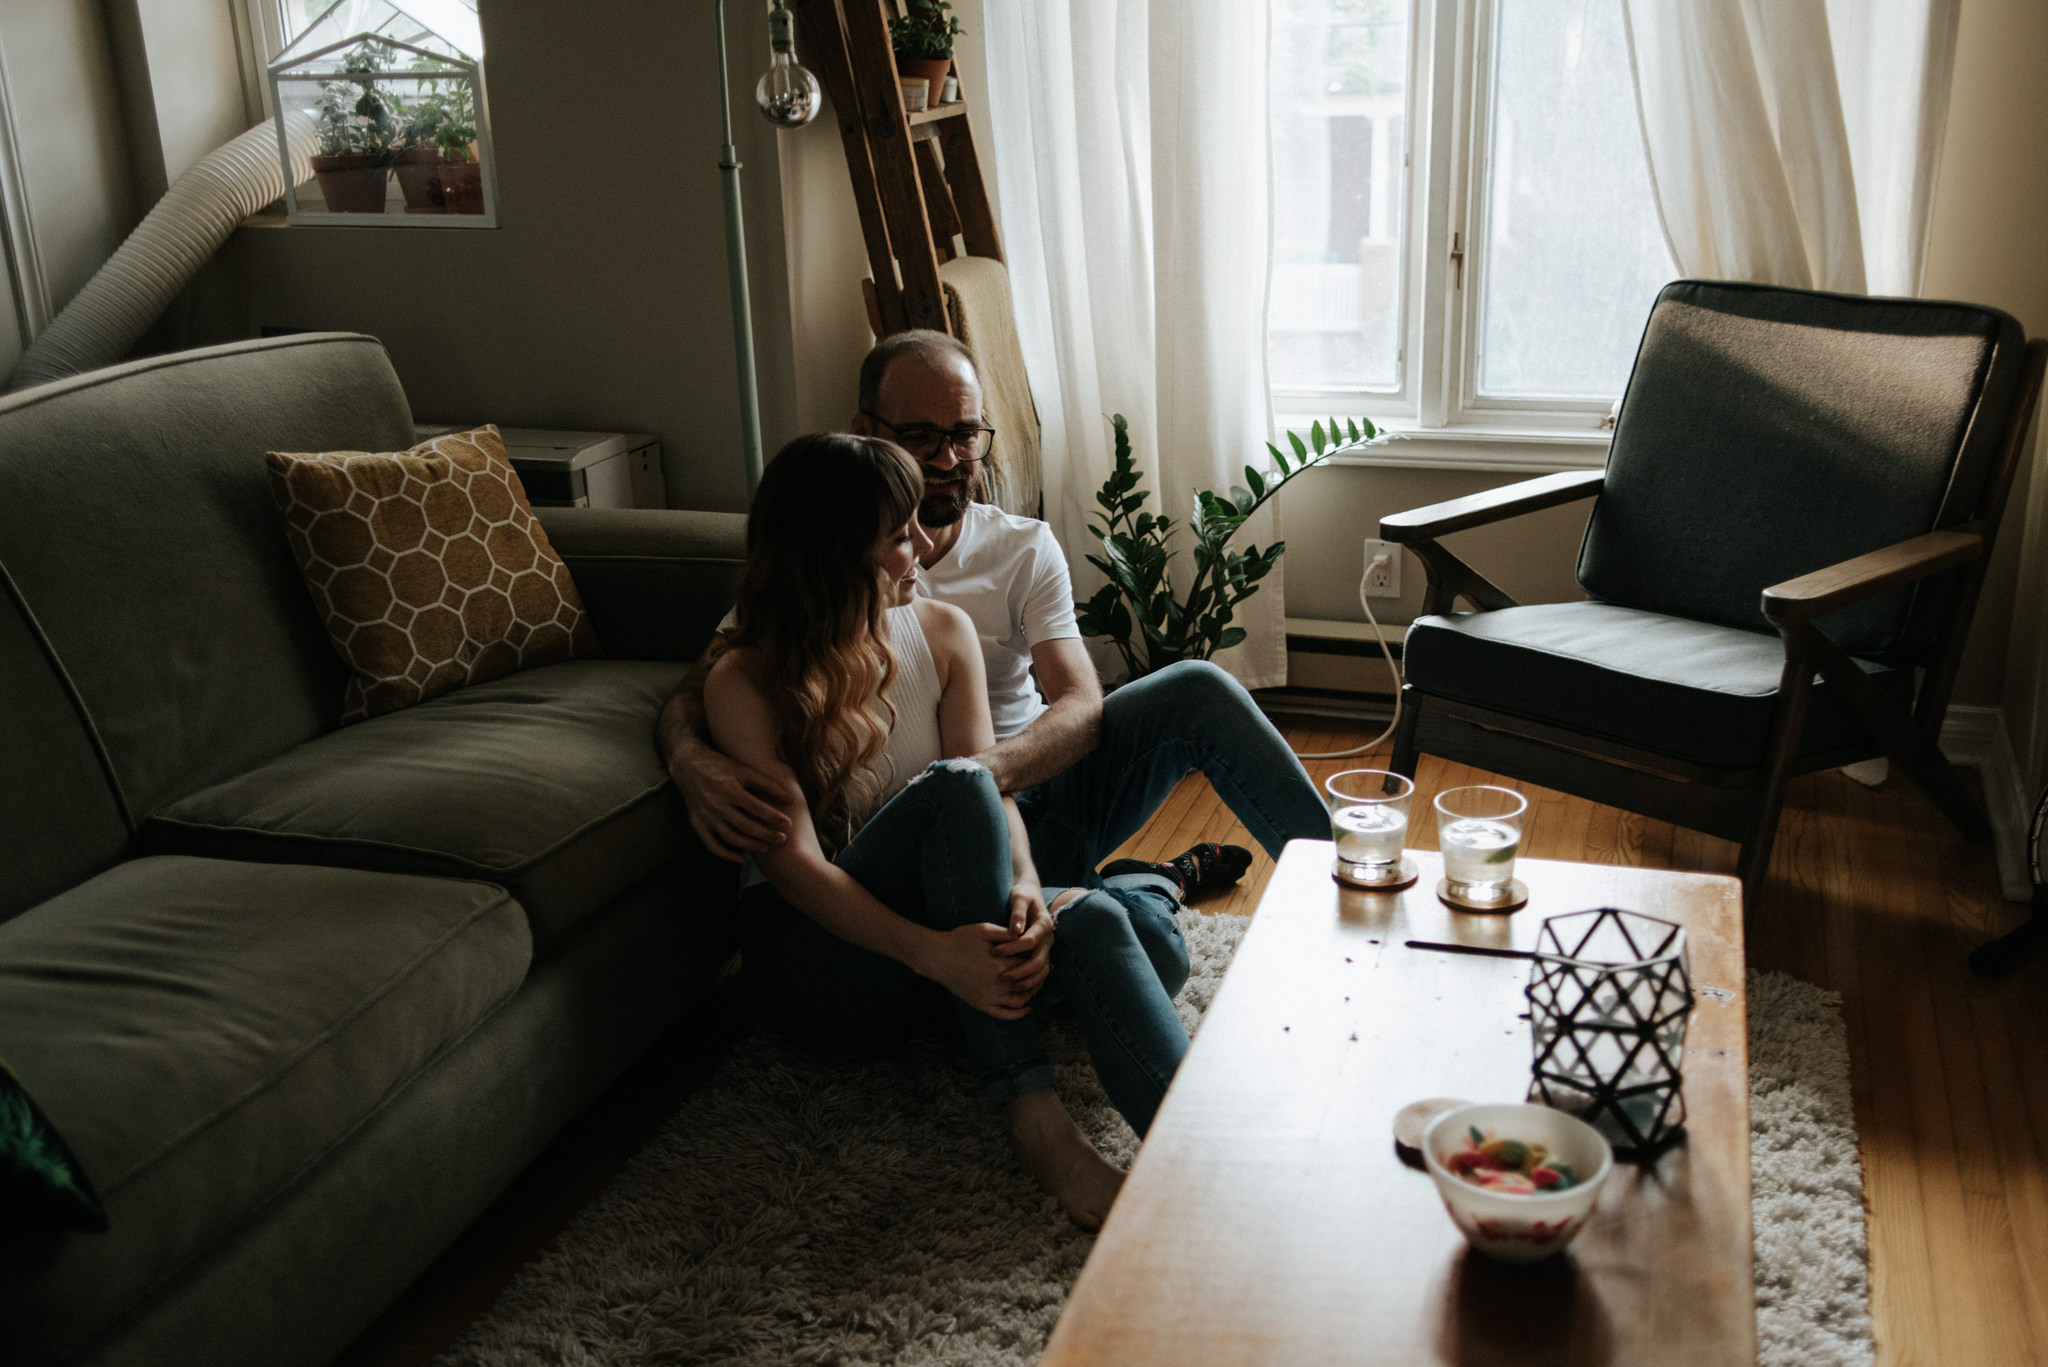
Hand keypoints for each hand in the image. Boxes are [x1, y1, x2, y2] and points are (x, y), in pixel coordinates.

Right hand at [669, 746, 795, 861]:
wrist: (688, 766)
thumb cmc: (720, 766)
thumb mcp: (744, 771)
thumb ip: (767, 785)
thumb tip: (791, 799)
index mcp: (728, 788)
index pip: (756, 808)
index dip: (773, 817)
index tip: (788, 824)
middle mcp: (715, 804)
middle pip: (745, 826)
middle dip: (766, 835)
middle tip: (782, 840)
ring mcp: (705, 816)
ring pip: (730, 838)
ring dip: (750, 846)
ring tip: (767, 848)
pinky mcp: (696, 823)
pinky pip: (711, 844)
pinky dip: (726, 854)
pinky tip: (741, 858)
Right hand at [922, 923, 1037, 1019]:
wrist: (936, 956)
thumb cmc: (959, 939)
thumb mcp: (985, 930)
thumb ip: (1007, 934)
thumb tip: (1027, 935)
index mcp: (1001, 963)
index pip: (1029, 963)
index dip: (1035, 958)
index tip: (1036, 953)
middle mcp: (998, 983)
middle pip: (1028, 983)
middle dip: (1036, 976)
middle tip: (1041, 969)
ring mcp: (989, 996)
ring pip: (1020, 1000)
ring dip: (1031, 993)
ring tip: (1035, 985)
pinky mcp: (981, 1005)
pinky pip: (1004, 1014)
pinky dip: (1018, 1014)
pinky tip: (1027, 1008)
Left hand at [995, 882, 1058, 995]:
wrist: (1029, 894)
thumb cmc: (1022, 894)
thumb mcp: (1019, 897)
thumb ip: (1017, 913)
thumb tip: (1015, 931)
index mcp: (1045, 924)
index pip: (1029, 942)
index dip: (1012, 949)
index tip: (995, 952)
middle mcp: (1049, 938)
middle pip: (1038, 961)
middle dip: (1020, 971)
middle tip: (1002, 977)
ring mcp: (1047, 948)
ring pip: (1042, 971)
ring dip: (1027, 981)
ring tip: (1010, 987)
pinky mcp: (1042, 954)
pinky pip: (1040, 973)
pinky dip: (1031, 982)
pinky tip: (1018, 988)